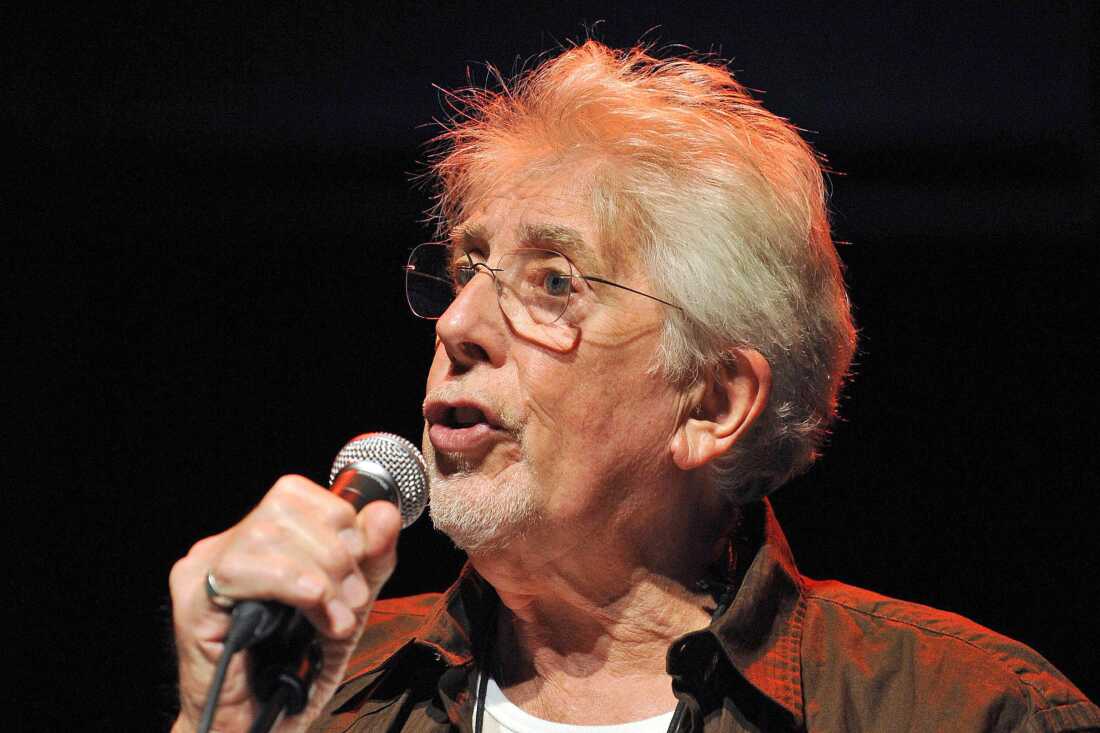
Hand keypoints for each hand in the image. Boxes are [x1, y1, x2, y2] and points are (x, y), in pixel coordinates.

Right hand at [169, 475, 401, 732]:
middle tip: (350, 602)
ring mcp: (203, 569)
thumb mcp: (349, 604)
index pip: (296, 492)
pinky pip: (241, 570)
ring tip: (335, 619)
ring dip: (319, 577)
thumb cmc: (297, 669)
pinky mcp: (193, 600)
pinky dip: (292, 585)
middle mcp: (226, 545)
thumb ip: (370, 558)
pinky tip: (313, 610)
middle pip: (284, 508)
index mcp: (260, 538)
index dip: (338, 520)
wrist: (261, 727)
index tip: (359, 565)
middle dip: (335, 553)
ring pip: (267, 535)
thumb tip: (384, 511)